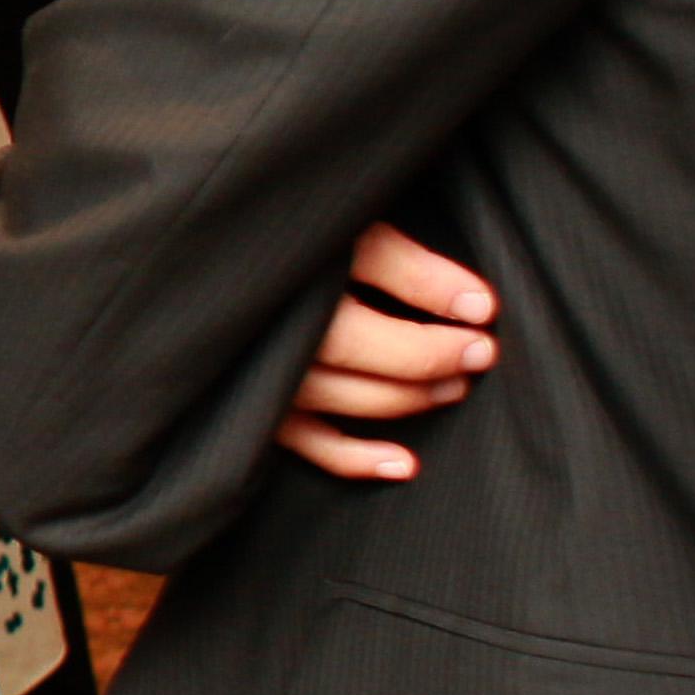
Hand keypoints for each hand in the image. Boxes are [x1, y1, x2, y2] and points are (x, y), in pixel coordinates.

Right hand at [278, 222, 498, 481]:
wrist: (211, 246)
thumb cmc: (281, 232)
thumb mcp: (347, 230)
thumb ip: (408, 268)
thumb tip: (479, 307)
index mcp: (295, 295)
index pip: (377, 334)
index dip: (435, 340)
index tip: (483, 322)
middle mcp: (275, 345)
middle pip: (362, 371)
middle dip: (427, 367)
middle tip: (478, 354)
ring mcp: (263, 380)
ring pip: (341, 404)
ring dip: (403, 402)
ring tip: (452, 389)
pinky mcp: (256, 407)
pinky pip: (309, 445)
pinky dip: (355, 459)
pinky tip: (405, 463)